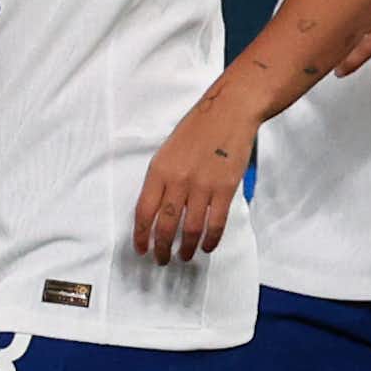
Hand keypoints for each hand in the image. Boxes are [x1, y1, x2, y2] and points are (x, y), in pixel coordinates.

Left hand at [133, 94, 256, 261]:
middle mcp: (178, 180)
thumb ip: (162, 179)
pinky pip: (215, 223)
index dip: (141, 235)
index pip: (144, 211)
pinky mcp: (225, 189)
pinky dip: (210, 240)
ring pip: (190, 229)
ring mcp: (203, 186)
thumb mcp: (168, 150)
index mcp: (159, 170)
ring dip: (186, 248)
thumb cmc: (198, 128)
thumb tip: (158, 210)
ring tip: (185, 256)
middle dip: (161, 248)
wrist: (229, 111)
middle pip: (165, 225)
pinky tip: (206, 246)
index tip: (141, 249)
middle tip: (162, 260)